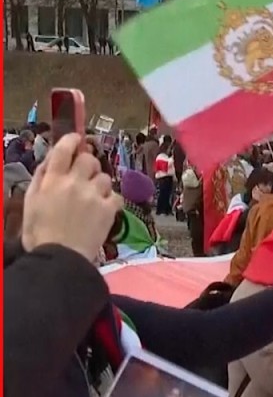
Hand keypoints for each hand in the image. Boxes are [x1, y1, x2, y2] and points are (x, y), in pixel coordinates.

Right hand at [21, 133, 119, 260]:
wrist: (60, 257)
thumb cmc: (39, 232)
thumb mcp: (31, 201)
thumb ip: (41, 178)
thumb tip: (51, 161)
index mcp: (52, 179)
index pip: (64, 149)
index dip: (73, 140)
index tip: (77, 139)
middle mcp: (74, 182)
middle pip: (89, 159)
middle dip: (88, 164)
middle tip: (85, 175)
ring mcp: (94, 195)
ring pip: (105, 177)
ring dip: (100, 184)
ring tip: (93, 197)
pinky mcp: (109, 209)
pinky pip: (117, 196)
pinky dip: (111, 201)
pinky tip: (103, 209)